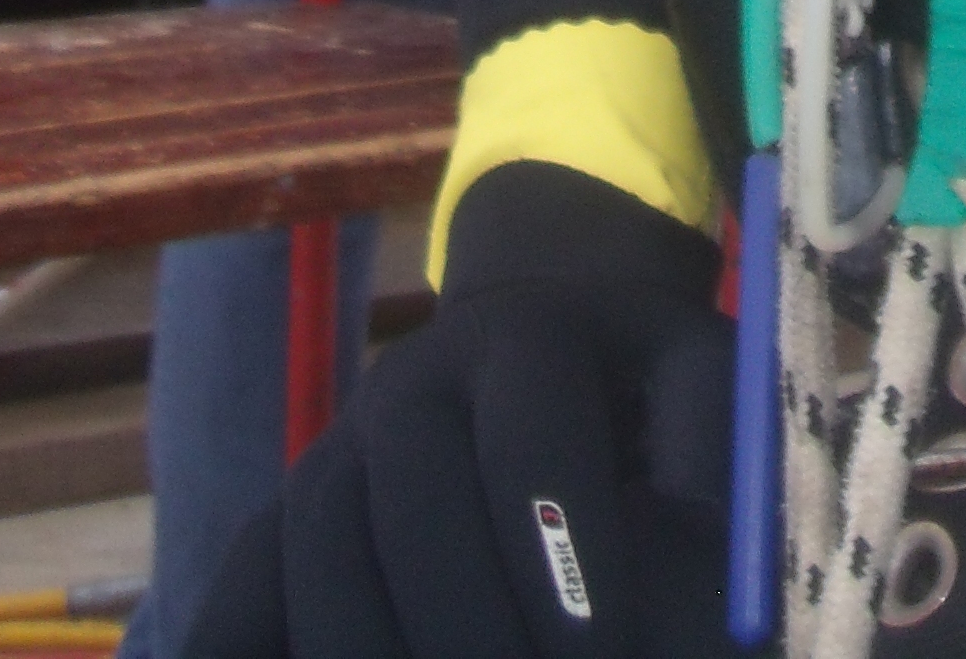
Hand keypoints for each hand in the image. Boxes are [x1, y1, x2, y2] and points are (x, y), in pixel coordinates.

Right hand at [184, 165, 730, 658]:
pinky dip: (244, 641)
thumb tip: (721, 616)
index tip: (603, 647)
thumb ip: (710, 490)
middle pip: (414, 509)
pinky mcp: (278, 530)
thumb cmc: (642, 393)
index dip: (562, 548)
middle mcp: (407, 385)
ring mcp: (332, 455)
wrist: (539, 344)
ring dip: (367, 645)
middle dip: (469, 625)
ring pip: (322, 558)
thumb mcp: (704, 397)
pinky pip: (243, 601)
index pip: (531, 441)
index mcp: (522, 337)